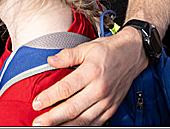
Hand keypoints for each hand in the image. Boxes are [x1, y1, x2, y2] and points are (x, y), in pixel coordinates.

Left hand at [31, 27, 145, 125]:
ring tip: (50, 128)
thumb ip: (67, 55)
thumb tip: (50, 60)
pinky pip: (94, 123)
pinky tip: (69, 126)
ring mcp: (106, 101)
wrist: (132, 54)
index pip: (66, 88)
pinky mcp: (111, 108)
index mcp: (91, 72)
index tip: (36, 103)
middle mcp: (100, 89)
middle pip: (72, 108)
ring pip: (83, 120)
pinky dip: (81, 127)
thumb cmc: (109, 50)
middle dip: (52, 118)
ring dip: (65, 125)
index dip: (49, 97)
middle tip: (38, 122)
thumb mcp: (87, 47)